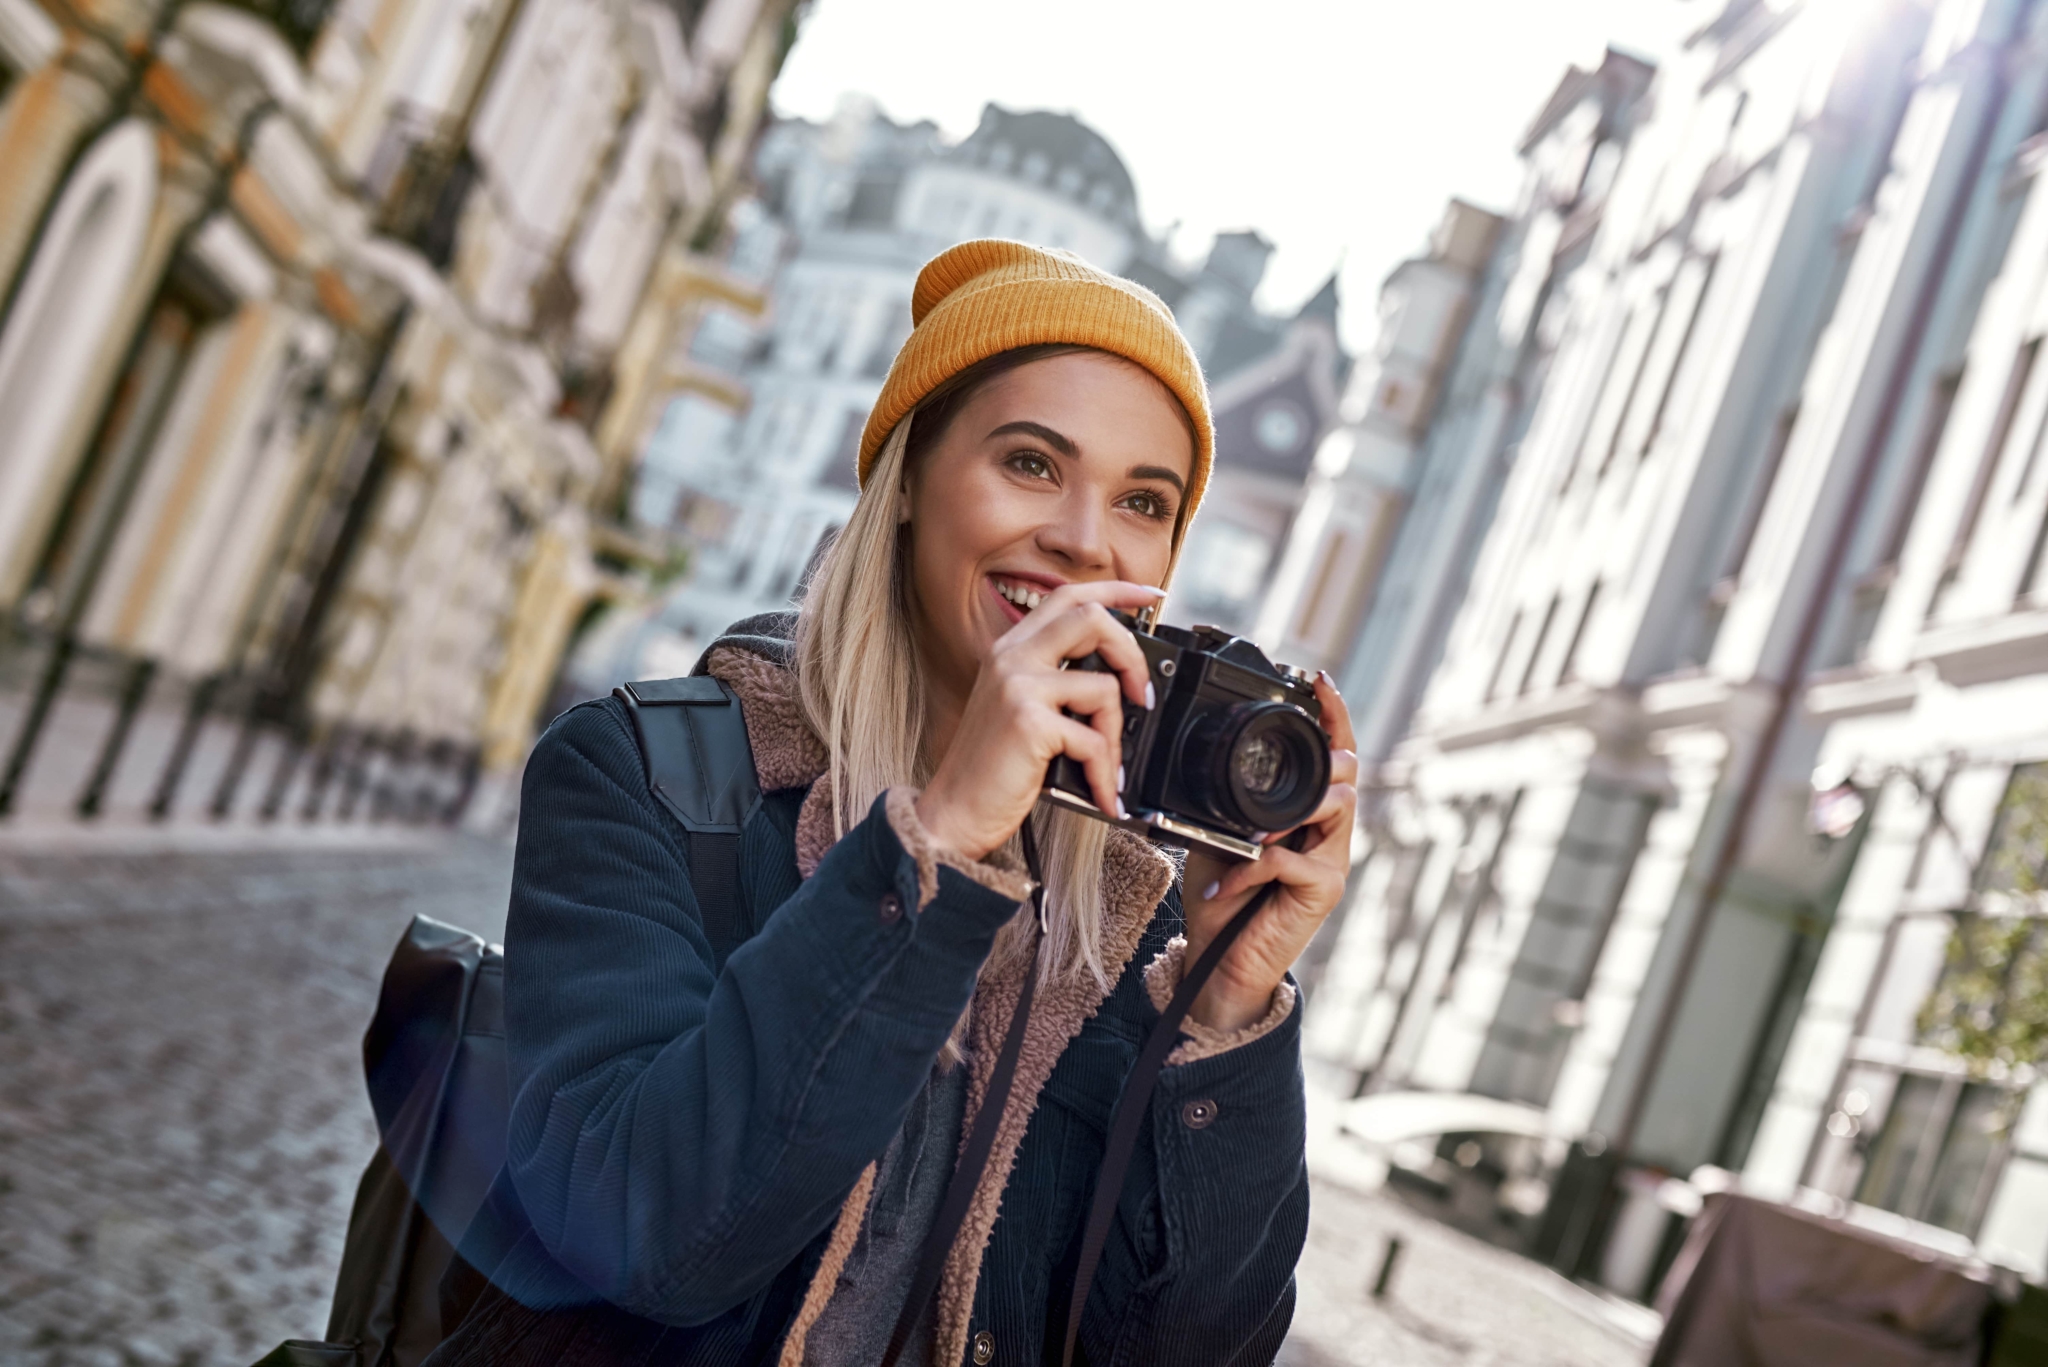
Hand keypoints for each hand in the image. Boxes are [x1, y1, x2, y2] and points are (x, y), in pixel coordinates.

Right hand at [916, 581, 1162, 860]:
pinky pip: (1094, 739)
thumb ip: (1056, 683)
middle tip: (1141, 693)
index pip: (1067, 596)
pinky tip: (1103, 792)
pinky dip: (1107, 773)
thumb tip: (1117, 678)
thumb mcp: (1020, 710)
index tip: (1149, 594)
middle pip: (1090, 617)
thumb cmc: (991, 770)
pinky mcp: (1028, 721)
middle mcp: (1010, 658)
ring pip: (1103, 686)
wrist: (955, 812)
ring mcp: (1017, 685)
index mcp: (1009, 650)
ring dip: (1117, 735)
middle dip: (1131, 654)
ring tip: (1108, 766)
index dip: (1115, 590)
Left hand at [1180, 672, 1357, 1031]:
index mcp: (1309, 814)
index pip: (1333, 754)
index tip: (1318, 679)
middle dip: (1320, 760)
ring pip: (1335, 805)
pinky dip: (1252, 866)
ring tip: (1251, 834)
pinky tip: (1227, 882)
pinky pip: (1290, 859)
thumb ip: (1230, 803)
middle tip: (1280, 768)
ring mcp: (1332, 861)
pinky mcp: (1323, 890)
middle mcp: (1330, 833)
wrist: (1220, 964)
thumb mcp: (1220, 836)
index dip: (1333, 714)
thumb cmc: (1223, 900)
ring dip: (1288, 810)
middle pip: (1348, 772)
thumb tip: (1209, 765)